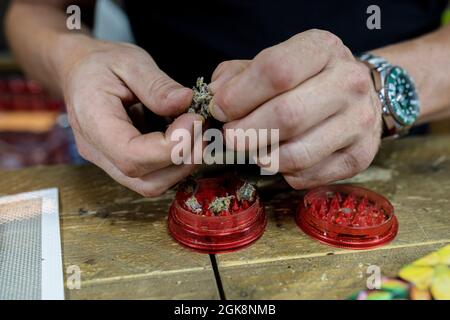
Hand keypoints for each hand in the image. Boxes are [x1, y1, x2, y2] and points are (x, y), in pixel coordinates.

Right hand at [61, 36, 200, 196]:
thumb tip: (186, 102)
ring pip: (151, 185)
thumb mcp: (130, 61)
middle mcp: (98, 151)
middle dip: (182, 161)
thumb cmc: (101, 64)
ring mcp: (109, 162)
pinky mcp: (122, 163)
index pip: (131, 156)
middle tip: (203, 131)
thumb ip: (157, 84)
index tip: (194, 120)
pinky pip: (152, 176)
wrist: (79, 72)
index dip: (170, 146)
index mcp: (93, 122)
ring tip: (197, 134)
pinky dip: (175, 163)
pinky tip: (184, 138)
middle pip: (145, 181)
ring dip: (182, 165)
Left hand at [210, 29, 381, 188]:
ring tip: (252, 148)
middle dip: (246, 132)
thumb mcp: (273, 61)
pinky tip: (279, 157)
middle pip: (288, 115)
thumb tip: (214, 97)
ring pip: (296, 154)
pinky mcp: (361, 156)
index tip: (219, 109)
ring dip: (262, 156)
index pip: (276, 71)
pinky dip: (282, 173)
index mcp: (323, 49)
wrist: (354, 94)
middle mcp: (349, 82)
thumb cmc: (304, 78)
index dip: (238, 96)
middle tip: (231, 136)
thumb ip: (238, 76)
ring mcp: (360, 121)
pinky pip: (307, 176)